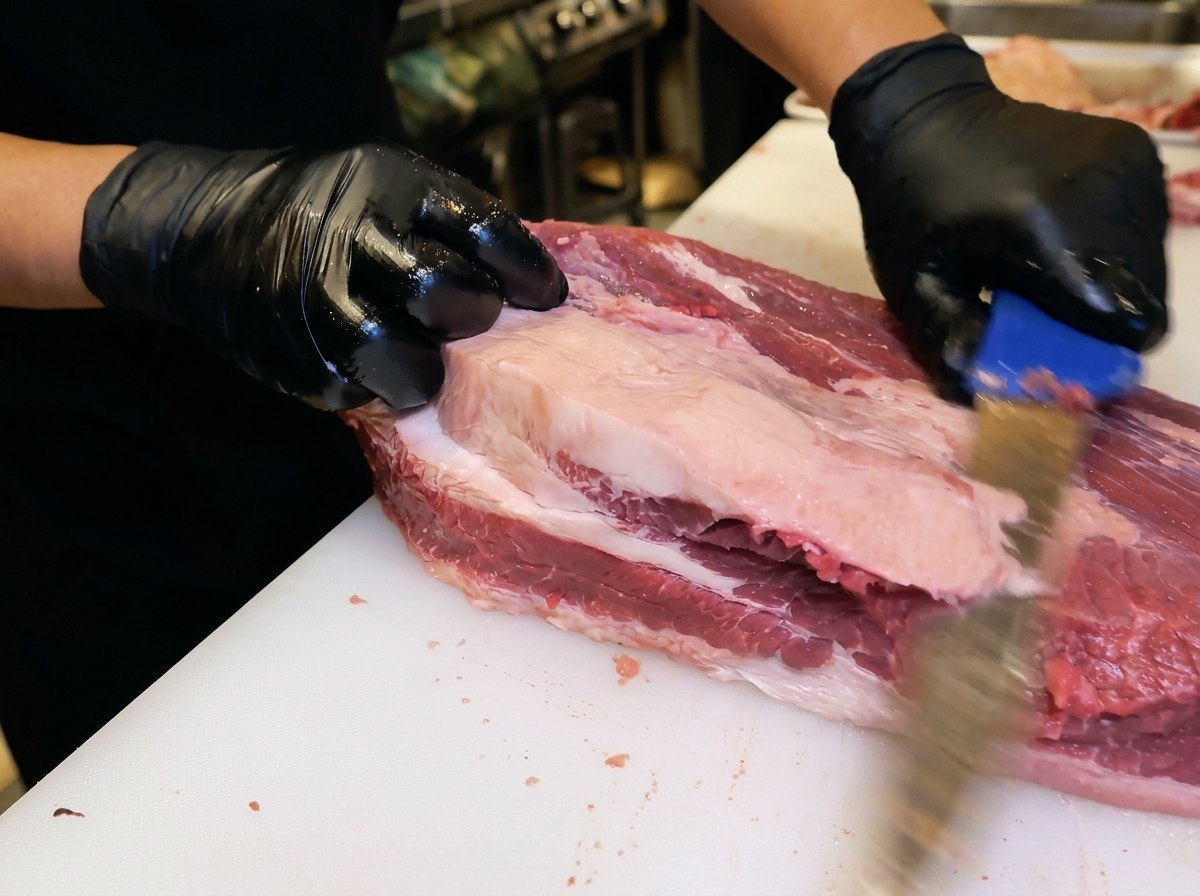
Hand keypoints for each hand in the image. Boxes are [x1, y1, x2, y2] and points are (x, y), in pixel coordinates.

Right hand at [80, 141, 566, 409]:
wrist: (203, 227)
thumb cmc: (319, 210)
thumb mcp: (382, 187)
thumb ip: (444, 226)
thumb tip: (521, 281)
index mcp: (389, 186)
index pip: (480, 228)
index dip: (523, 270)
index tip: (547, 296)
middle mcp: (350, 236)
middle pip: (441, 290)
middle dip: (473, 316)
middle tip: (477, 324)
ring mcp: (314, 297)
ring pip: (394, 350)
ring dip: (427, 369)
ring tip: (433, 366)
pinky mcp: (289, 352)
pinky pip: (351, 387)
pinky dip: (374, 389)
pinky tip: (379, 374)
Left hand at [829, 35, 1168, 401]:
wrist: (924, 116)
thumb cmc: (910, 205)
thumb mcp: (916, 285)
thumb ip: (958, 343)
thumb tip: (992, 398)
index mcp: (1040, 227)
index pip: (1116, 318)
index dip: (1092, 353)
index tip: (1055, 359)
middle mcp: (1100, 191)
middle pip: (1143, 296)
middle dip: (1098, 325)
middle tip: (1042, 317)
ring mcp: (1126, 167)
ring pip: (1151, 267)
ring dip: (1108, 289)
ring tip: (1045, 274)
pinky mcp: (1136, 155)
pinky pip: (1147, 232)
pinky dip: (1114, 254)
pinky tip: (1063, 245)